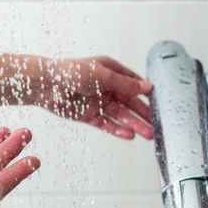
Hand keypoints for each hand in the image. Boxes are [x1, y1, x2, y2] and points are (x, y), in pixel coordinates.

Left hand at [35, 56, 153, 139]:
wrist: (46, 84)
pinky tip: (129, 135)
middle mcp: (106, 87)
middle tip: (157, 126)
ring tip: (148, 135)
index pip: (134, 83)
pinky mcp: (88, 115)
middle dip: (143, 114)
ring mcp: (98, 102)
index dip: (147, 94)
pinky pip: (107, 124)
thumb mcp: (103, 75)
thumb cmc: (72, 72)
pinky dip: (118, 130)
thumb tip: (148, 87)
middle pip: (130, 103)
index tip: (161, 104)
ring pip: (120, 116)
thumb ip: (126, 84)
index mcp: (111, 71)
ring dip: (134, 125)